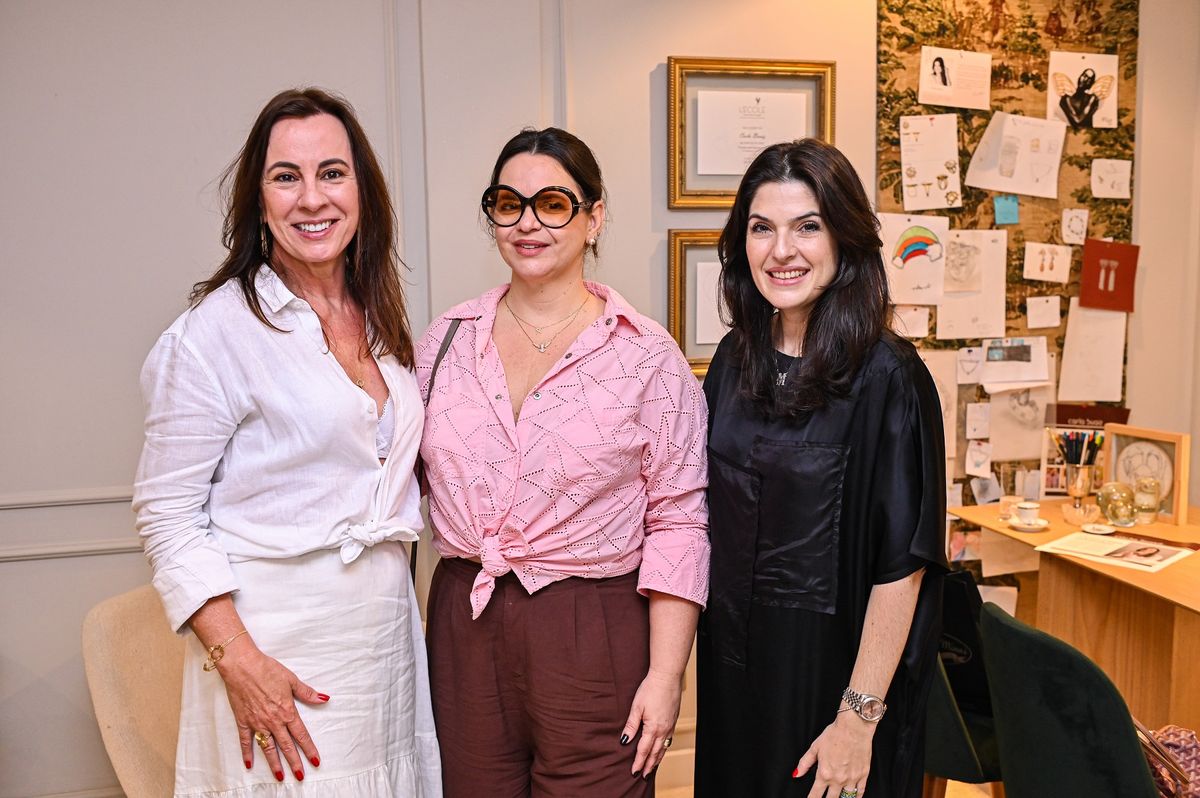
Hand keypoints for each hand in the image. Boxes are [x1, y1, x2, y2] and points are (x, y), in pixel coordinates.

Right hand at [216, 643, 328, 781]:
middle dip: (294, 762)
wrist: (242, 666)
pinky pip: (246, 741)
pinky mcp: (243, 721)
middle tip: (300, 776)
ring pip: (268, 748)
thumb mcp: (292, 680)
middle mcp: (273, 721)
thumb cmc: (267, 670)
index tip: (315, 761)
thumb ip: (307, 693)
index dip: (309, 749)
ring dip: (274, 763)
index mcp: (287, 711)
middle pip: (286, 746)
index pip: (301, 735)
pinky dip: (247, 753)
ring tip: (280, 776)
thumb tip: (324, 699)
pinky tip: (249, 765)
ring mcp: (257, 723)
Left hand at [620, 667, 681, 777]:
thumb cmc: (650, 689)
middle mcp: (664, 730)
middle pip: (655, 753)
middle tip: (643, 776)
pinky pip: (669, 739)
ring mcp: (670, 725)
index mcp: (653, 728)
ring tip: (652, 768)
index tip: (634, 772)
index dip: (638, 762)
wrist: (667, 677)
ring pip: (663, 748)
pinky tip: (661, 749)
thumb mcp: (636, 707)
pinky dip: (664, 748)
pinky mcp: (673, 720)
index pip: (644, 750)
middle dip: (649, 765)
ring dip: (657, 759)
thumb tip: (624, 741)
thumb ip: (631, 725)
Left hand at [793, 712, 875, 797]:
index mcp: (824, 773)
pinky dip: (856, 796)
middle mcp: (838, 779)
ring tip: (838, 797)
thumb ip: (805, 763)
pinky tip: (852, 797)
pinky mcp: (863, 775)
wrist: (854, 727)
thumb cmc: (835, 734)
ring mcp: (852, 778)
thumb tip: (797, 774)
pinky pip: (860, 792)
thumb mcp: (815, 747)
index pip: (816, 794)